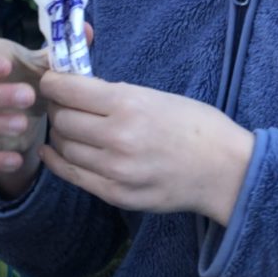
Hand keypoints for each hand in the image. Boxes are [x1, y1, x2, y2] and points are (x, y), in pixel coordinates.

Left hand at [38, 74, 253, 224]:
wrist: (225, 170)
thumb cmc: (194, 125)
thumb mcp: (154, 95)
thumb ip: (113, 93)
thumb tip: (75, 87)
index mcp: (128, 104)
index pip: (67, 90)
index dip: (53, 83)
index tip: (52, 81)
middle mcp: (117, 137)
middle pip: (61, 119)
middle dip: (57, 108)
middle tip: (63, 105)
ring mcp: (115, 170)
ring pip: (63, 147)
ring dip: (60, 134)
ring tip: (69, 127)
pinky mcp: (116, 195)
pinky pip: (72, 175)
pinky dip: (58, 160)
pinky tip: (55, 151)